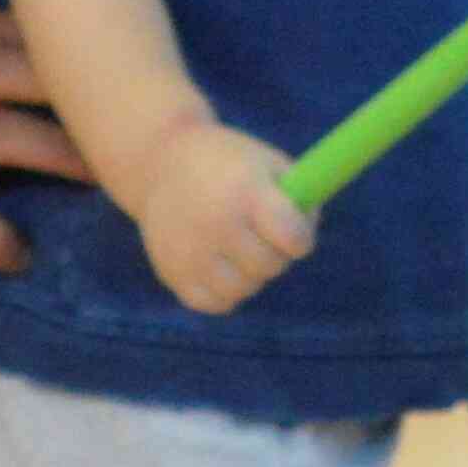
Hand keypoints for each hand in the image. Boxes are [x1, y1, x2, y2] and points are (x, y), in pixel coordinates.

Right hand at [126, 117, 315, 314]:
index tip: (292, 230)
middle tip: (260, 233)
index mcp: (246, 192)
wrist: (160, 163)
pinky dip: (224, 289)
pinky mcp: (173, 274)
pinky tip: (216, 261)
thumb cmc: (231, 165)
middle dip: (274, 252)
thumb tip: (306, 240)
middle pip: (271, 265)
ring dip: (250, 273)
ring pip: (246, 289)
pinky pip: (218, 303)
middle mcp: (217, 223)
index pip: (292, 237)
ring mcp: (192, 252)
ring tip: (236, 245)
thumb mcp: (268, 165)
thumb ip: (301, 201)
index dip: (299, 238)